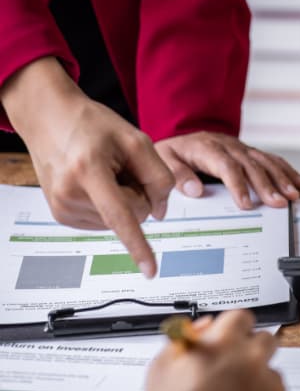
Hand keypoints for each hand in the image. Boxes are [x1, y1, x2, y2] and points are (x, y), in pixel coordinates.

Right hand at [1, 57, 173, 277]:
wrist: (49, 118)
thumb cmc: (93, 125)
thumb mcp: (136, 140)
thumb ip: (159, 177)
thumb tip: (160, 215)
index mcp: (89, 170)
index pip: (121, 216)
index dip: (138, 245)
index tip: (150, 272)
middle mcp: (70, 194)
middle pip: (133, 214)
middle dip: (138, 192)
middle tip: (118, 166)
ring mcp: (62, 207)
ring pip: (121, 220)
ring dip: (122, 197)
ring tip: (102, 171)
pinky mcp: (62, 215)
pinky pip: (106, 220)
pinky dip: (110, 202)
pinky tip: (95, 182)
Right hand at [125, 310, 295, 390]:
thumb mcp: (161, 372)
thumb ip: (187, 339)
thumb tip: (208, 326)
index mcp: (222, 345)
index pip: (242, 317)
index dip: (233, 329)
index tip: (229, 339)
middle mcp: (254, 362)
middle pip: (266, 340)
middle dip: (251, 353)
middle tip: (232, 374)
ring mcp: (274, 390)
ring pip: (271, 376)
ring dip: (256, 386)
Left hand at [155, 132, 299, 208]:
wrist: (183, 137)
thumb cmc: (175, 152)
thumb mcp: (166, 160)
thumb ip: (178, 175)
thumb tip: (195, 190)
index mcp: (207, 148)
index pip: (226, 167)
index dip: (238, 185)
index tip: (245, 204)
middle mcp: (228, 146)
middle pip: (251, 165)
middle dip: (267, 185)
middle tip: (278, 203)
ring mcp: (242, 148)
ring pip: (265, 161)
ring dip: (281, 178)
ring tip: (293, 195)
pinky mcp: (250, 152)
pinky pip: (271, 159)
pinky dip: (286, 170)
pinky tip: (298, 181)